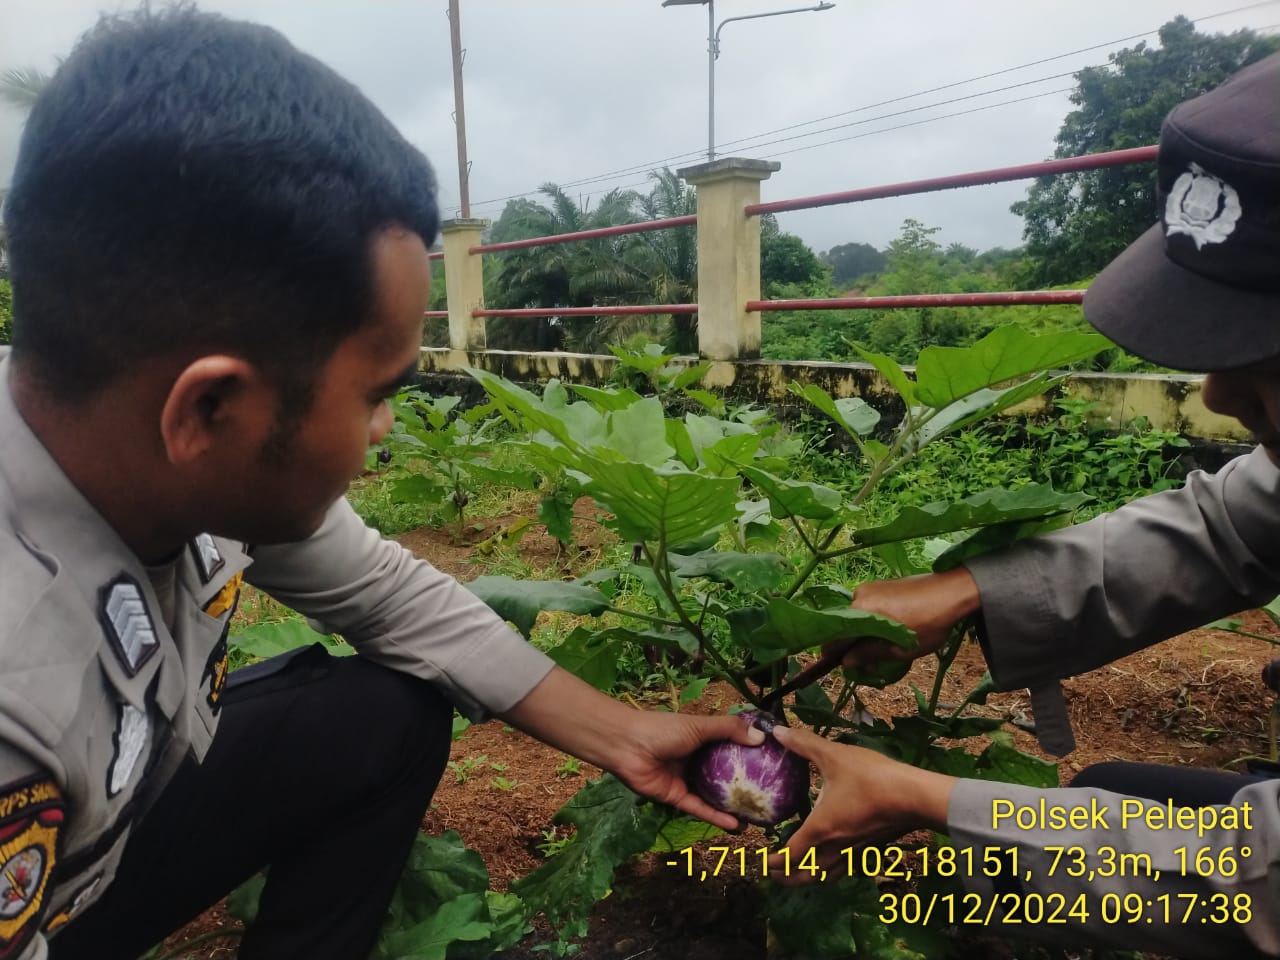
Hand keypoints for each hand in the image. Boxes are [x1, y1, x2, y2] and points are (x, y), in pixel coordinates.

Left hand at [610, 710, 765, 830]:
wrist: (627, 746)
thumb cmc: (663, 729)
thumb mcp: (699, 726)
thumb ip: (729, 730)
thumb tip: (761, 738)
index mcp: (702, 740)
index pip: (730, 748)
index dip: (749, 755)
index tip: (773, 764)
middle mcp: (696, 761)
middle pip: (724, 776)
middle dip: (744, 786)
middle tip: (769, 797)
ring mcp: (687, 780)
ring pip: (714, 796)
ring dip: (733, 808)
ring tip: (757, 819)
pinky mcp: (677, 798)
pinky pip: (700, 809)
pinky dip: (716, 817)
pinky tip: (736, 826)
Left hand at [766, 724, 955, 885]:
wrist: (915, 797)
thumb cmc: (871, 778)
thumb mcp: (834, 756)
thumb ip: (804, 744)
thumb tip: (776, 730)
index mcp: (820, 829)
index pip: (789, 856)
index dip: (772, 862)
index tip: (761, 861)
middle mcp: (834, 848)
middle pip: (805, 876)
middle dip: (786, 878)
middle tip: (774, 872)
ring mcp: (854, 853)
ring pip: (826, 877)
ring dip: (808, 878)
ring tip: (799, 871)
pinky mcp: (871, 850)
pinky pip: (844, 869)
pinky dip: (830, 871)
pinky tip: (831, 858)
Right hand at [826, 567, 980, 670]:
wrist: (952, 591)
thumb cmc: (929, 623)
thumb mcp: (900, 648)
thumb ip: (870, 653)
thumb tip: (846, 662)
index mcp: (860, 611)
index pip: (835, 636)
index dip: (834, 654)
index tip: (841, 666)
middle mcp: (858, 596)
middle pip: (846, 626)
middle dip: (854, 645)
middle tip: (870, 662)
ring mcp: (869, 588)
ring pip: (858, 617)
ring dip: (865, 633)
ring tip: (884, 647)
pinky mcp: (879, 584)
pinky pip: (868, 607)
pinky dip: (873, 621)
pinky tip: (889, 631)